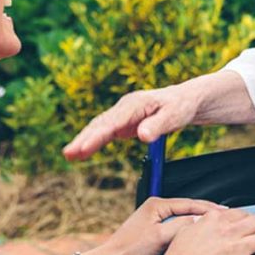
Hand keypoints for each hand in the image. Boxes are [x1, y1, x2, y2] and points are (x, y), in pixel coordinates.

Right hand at [63, 86, 197, 160]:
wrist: (186, 99)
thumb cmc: (181, 106)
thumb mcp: (175, 116)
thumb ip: (158, 126)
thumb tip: (142, 136)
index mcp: (135, 104)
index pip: (113, 122)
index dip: (97, 136)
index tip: (84, 148)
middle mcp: (125, 107)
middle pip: (100, 124)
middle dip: (83, 139)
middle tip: (68, 154)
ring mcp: (123, 113)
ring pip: (99, 127)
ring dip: (84, 140)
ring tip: (68, 155)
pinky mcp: (124, 121)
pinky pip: (105, 131)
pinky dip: (92, 140)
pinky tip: (81, 152)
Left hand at [79, 197, 224, 254]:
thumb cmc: (132, 249)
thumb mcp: (160, 237)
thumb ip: (181, 226)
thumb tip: (201, 220)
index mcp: (157, 204)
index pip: (189, 203)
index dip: (209, 208)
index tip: (226, 212)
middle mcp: (156, 208)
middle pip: (187, 209)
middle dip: (206, 213)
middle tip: (227, 217)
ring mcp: (154, 219)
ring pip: (182, 218)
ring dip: (198, 222)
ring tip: (217, 225)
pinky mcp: (153, 231)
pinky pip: (176, 227)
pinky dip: (188, 230)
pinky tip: (199, 236)